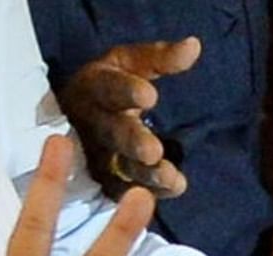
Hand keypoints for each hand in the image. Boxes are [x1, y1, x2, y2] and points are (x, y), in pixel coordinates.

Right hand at [59, 37, 200, 199]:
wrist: (78, 113)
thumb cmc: (112, 82)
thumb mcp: (131, 62)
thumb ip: (160, 57)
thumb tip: (194, 46)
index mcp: (95, 86)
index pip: (109, 87)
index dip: (127, 92)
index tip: (150, 96)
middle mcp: (92, 122)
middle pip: (112, 133)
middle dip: (132, 142)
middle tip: (153, 151)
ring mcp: (95, 153)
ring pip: (118, 166)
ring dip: (145, 175)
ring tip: (171, 178)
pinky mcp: (103, 178)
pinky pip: (125, 189)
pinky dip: (149, 192)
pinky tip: (173, 189)